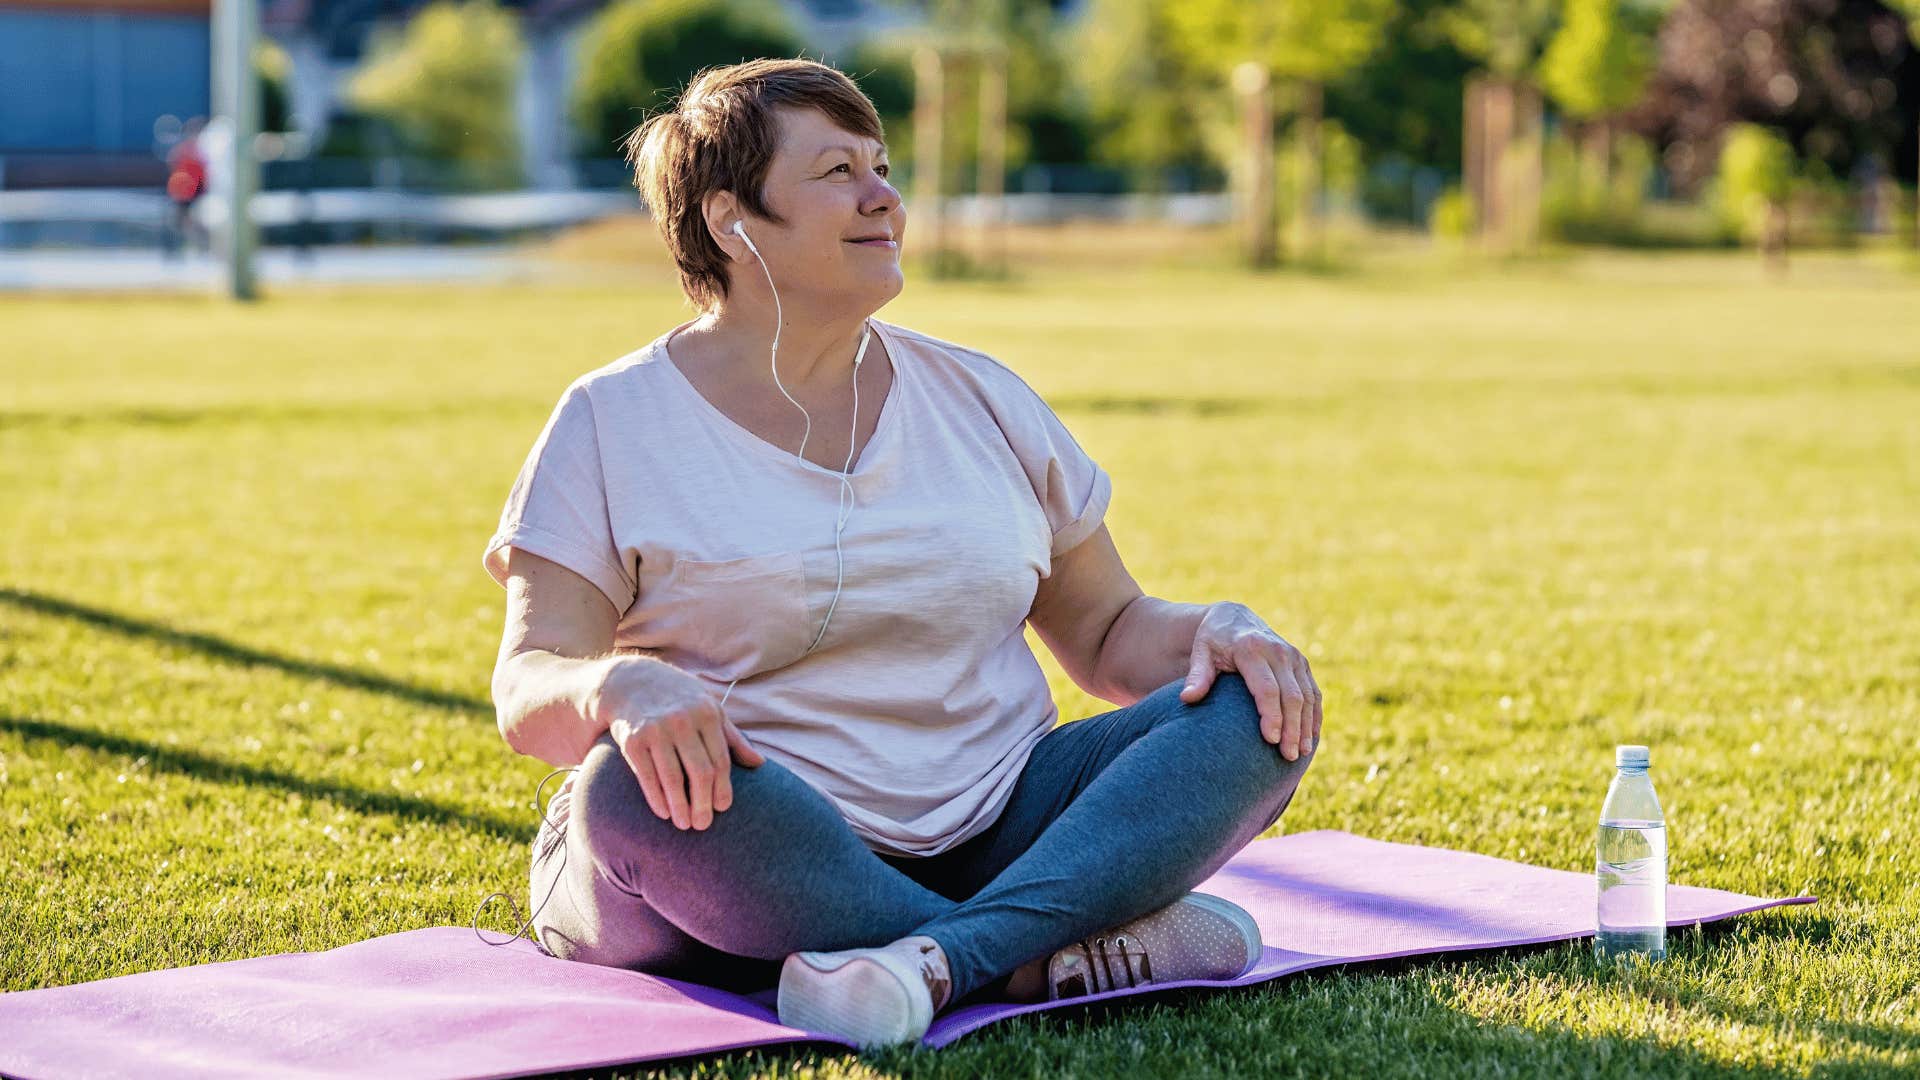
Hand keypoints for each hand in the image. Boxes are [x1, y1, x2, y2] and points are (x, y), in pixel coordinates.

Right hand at [586, 658, 765, 830]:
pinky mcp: (632, 740)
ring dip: (680, 807)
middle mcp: (682, 721)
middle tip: (703, 825)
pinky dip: (657, 798)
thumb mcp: (709, 710)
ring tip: (684, 825)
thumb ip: (732, 738)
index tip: (722, 808)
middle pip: (700, 772)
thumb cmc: (679, 701)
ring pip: (673, 778)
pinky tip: (664, 813)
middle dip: (703, 803)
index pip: (720, 760)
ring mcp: (656, 730)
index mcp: (707, 714)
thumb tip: (759, 763)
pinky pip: (647, 776)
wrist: (631, 681)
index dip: (723, 788)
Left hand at [1178, 602, 1321, 760]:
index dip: (1271, 715)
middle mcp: (1278, 651)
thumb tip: (1187, 698)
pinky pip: (1314, 691)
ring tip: (1301, 753)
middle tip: (1288, 756)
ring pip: (1307, 696)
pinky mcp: (1301, 663)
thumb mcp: (1201, 652)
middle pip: (1291, 696)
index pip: (1266, 688)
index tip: (1270, 740)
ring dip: (1305, 725)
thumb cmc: (1213, 640)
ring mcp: (1294, 657)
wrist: (1234, 618)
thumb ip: (1197, 675)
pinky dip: (1314, 714)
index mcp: (1252, 649)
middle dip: (1292, 728)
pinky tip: (1312, 736)